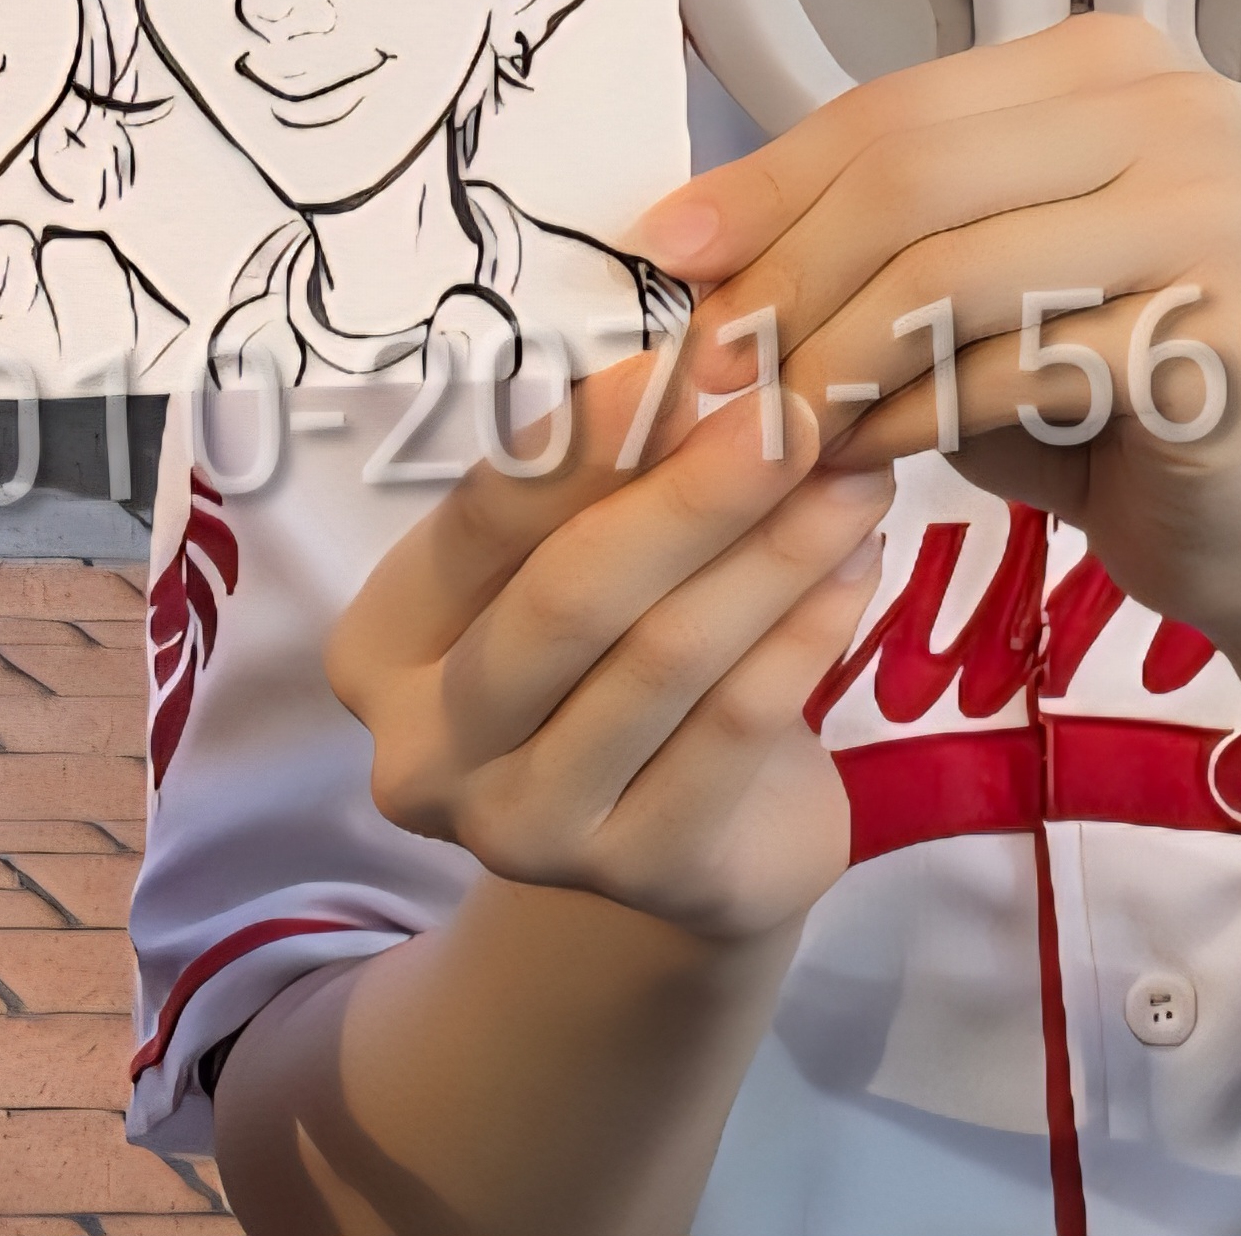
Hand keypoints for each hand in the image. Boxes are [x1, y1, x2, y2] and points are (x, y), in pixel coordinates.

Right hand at [329, 356, 888, 941]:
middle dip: (691, 495)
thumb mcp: (577, 563)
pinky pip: (734, 733)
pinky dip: (804, 638)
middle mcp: (427, 751)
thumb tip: (701, 365)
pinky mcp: (641, 878)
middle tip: (793, 416)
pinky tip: (857, 569)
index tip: (692, 362)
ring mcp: (525, 830)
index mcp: (383, 647)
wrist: (694, 841)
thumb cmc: (614, 664)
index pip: (482, 518)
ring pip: (662, 661)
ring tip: (850, 479)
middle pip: (568, 597)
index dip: (587, 438)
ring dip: (771, 554)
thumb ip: (608, 482)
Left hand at [647, 13, 1240, 627]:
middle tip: (708, 360)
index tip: (668, 251)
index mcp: (1102, 62)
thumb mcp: (945, 281)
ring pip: (950, 272)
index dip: (767, 182)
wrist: (1238, 519)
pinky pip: (1010, 367)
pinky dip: (908, 419)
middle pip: (913, 178)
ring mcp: (1210, 212)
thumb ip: (848, 232)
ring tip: (771, 423)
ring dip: (835, 358)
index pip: (893, 108)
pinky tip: (858, 458)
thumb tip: (682, 234)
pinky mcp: (1218, 331)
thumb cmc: (1073, 388)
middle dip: (788, 275)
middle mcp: (1174, 109)